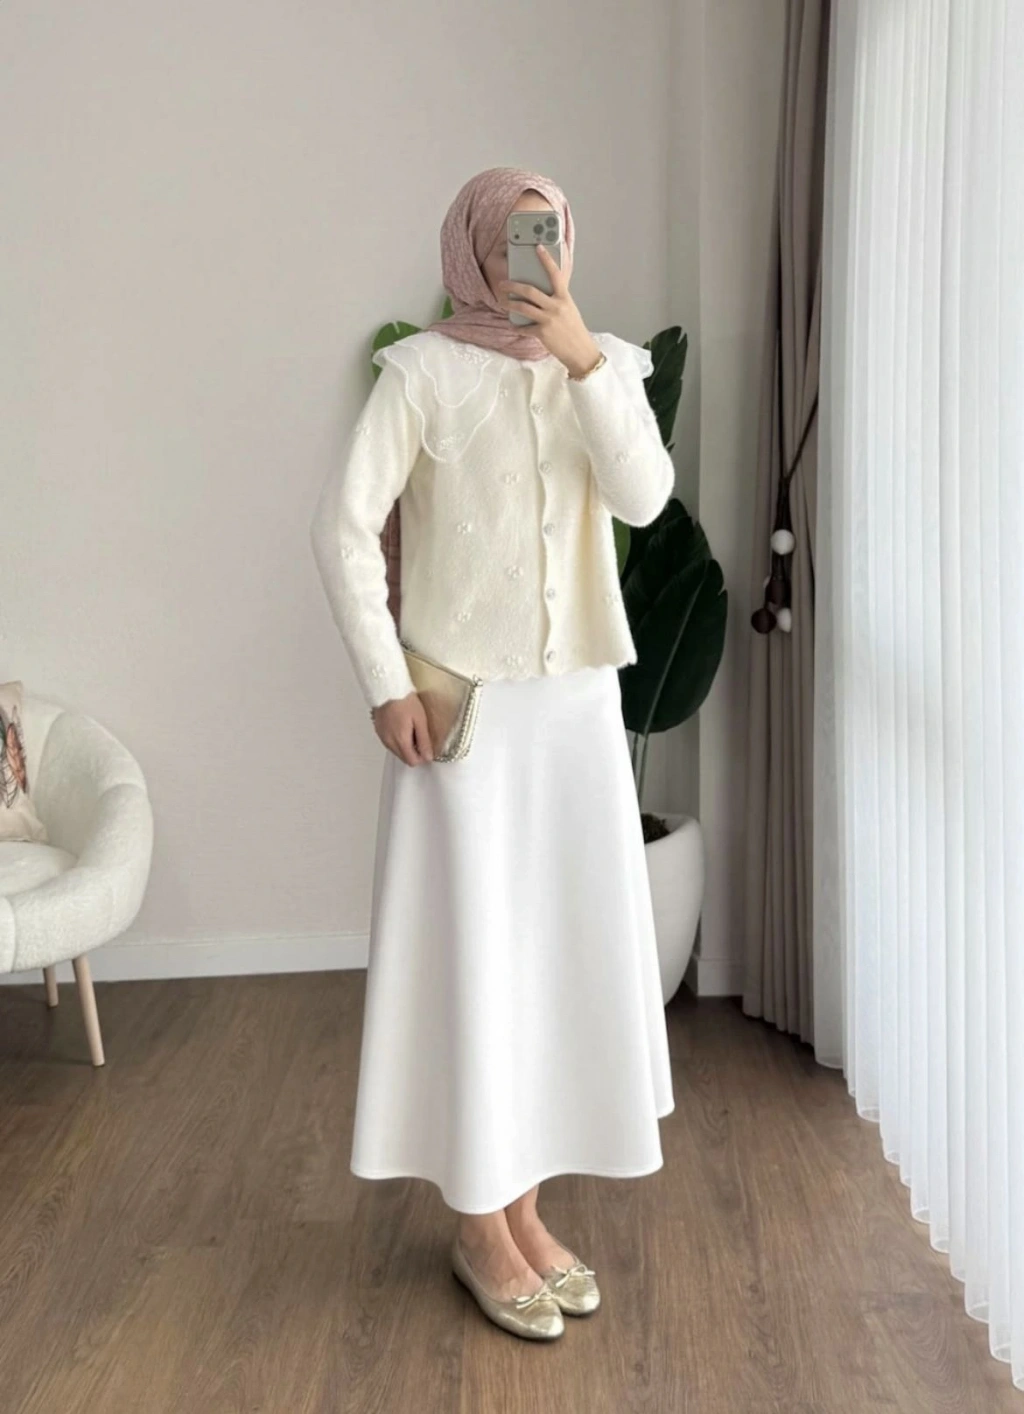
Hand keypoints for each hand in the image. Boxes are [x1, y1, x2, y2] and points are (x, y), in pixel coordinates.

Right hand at [371, 692, 433, 764]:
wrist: (387, 688)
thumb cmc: (405, 701)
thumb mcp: (420, 720)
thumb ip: (424, 741)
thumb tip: (428, 757)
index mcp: (400, 741)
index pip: (412, 761)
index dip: (422, 757)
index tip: (426, 746)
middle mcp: (389, 742)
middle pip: (404, 758)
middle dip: (414, 752)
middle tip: (420, 736)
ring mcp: (382, 737)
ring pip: (396, 751)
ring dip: (405, 746)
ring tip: (411, 729)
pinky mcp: (378, 731)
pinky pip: (390, 743)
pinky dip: (397, 740)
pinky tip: (401, 727)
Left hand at [498, 244, 601, 377]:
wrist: (580, 351)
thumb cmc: (574, 330)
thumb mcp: (569, 309)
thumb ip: (558, 298)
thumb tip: (543, 291)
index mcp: (564, 297)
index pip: (555, 274)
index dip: (546, 260)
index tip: (538, 248)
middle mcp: (556, 306)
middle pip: (530, 291)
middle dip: (513, 286)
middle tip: (503, 284)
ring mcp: (549, 320)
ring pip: (523, 307)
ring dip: (509, 304)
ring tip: (502, 302)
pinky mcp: (542, 333)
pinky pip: (524, 327)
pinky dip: (516, 326)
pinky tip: (512, 325)